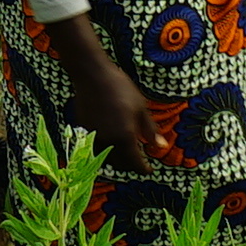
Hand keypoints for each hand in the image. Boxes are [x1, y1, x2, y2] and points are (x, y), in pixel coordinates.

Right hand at [47, 15, 170, 172]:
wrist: (92, 75)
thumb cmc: (121, 88)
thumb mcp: (141, 108)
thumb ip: (150, 130)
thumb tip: (161, 146)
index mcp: (125, 137)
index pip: (135, 163)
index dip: (143, 169)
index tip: (149, 170)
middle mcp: (108, 142)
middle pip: (120, 164)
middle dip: (131, 165)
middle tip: (139, 161)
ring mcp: (94, 137)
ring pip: (106, 158)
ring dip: (117, 159)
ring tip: (126, 152)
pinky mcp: (84, 131)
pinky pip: (96, 148)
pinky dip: (106, 150)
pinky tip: (112, 141)